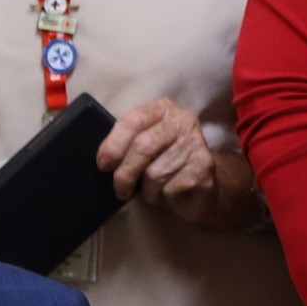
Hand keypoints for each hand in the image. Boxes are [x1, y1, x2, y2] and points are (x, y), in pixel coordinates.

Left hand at [98, 97, 252, 228]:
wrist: (203, 184)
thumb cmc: (165, 164)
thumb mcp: (144, 145)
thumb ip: (127, 143)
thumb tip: (102, 159)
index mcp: (163, 109)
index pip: (133, 121)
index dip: (113, 145)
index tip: (104, 165)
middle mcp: (183, 120)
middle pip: (142, 147)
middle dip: (125, 173)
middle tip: (120, 189)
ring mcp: (196, 143)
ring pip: (154, 173)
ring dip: (147, 190)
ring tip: (153, 190)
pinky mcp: (204, 167)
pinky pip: (169, 188)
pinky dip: (163, 196)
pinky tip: (169, 193)